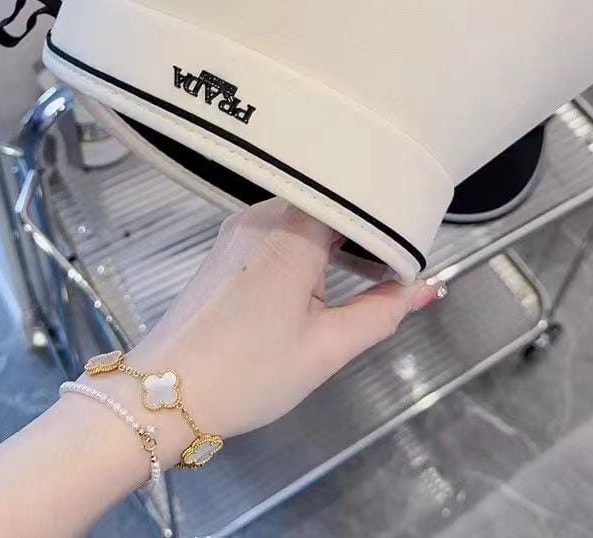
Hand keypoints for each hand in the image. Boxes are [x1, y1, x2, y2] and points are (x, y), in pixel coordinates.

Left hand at [94, 198, 441, 464]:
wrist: (164, 395)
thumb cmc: (248, 373)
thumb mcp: (327, 348)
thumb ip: (383, 312)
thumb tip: (428, 288)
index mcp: (292, 231)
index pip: (355, 196)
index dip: (391, 215)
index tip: (419, 240)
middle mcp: (263, 214)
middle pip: (330, 200)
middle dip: (368, 226)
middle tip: (401, 259)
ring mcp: (240, 227)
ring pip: (306, 213)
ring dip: (339, 237)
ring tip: (371, 272)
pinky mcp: (228, 245)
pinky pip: (282, 228)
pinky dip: (311, 244)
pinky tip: (327, 277)